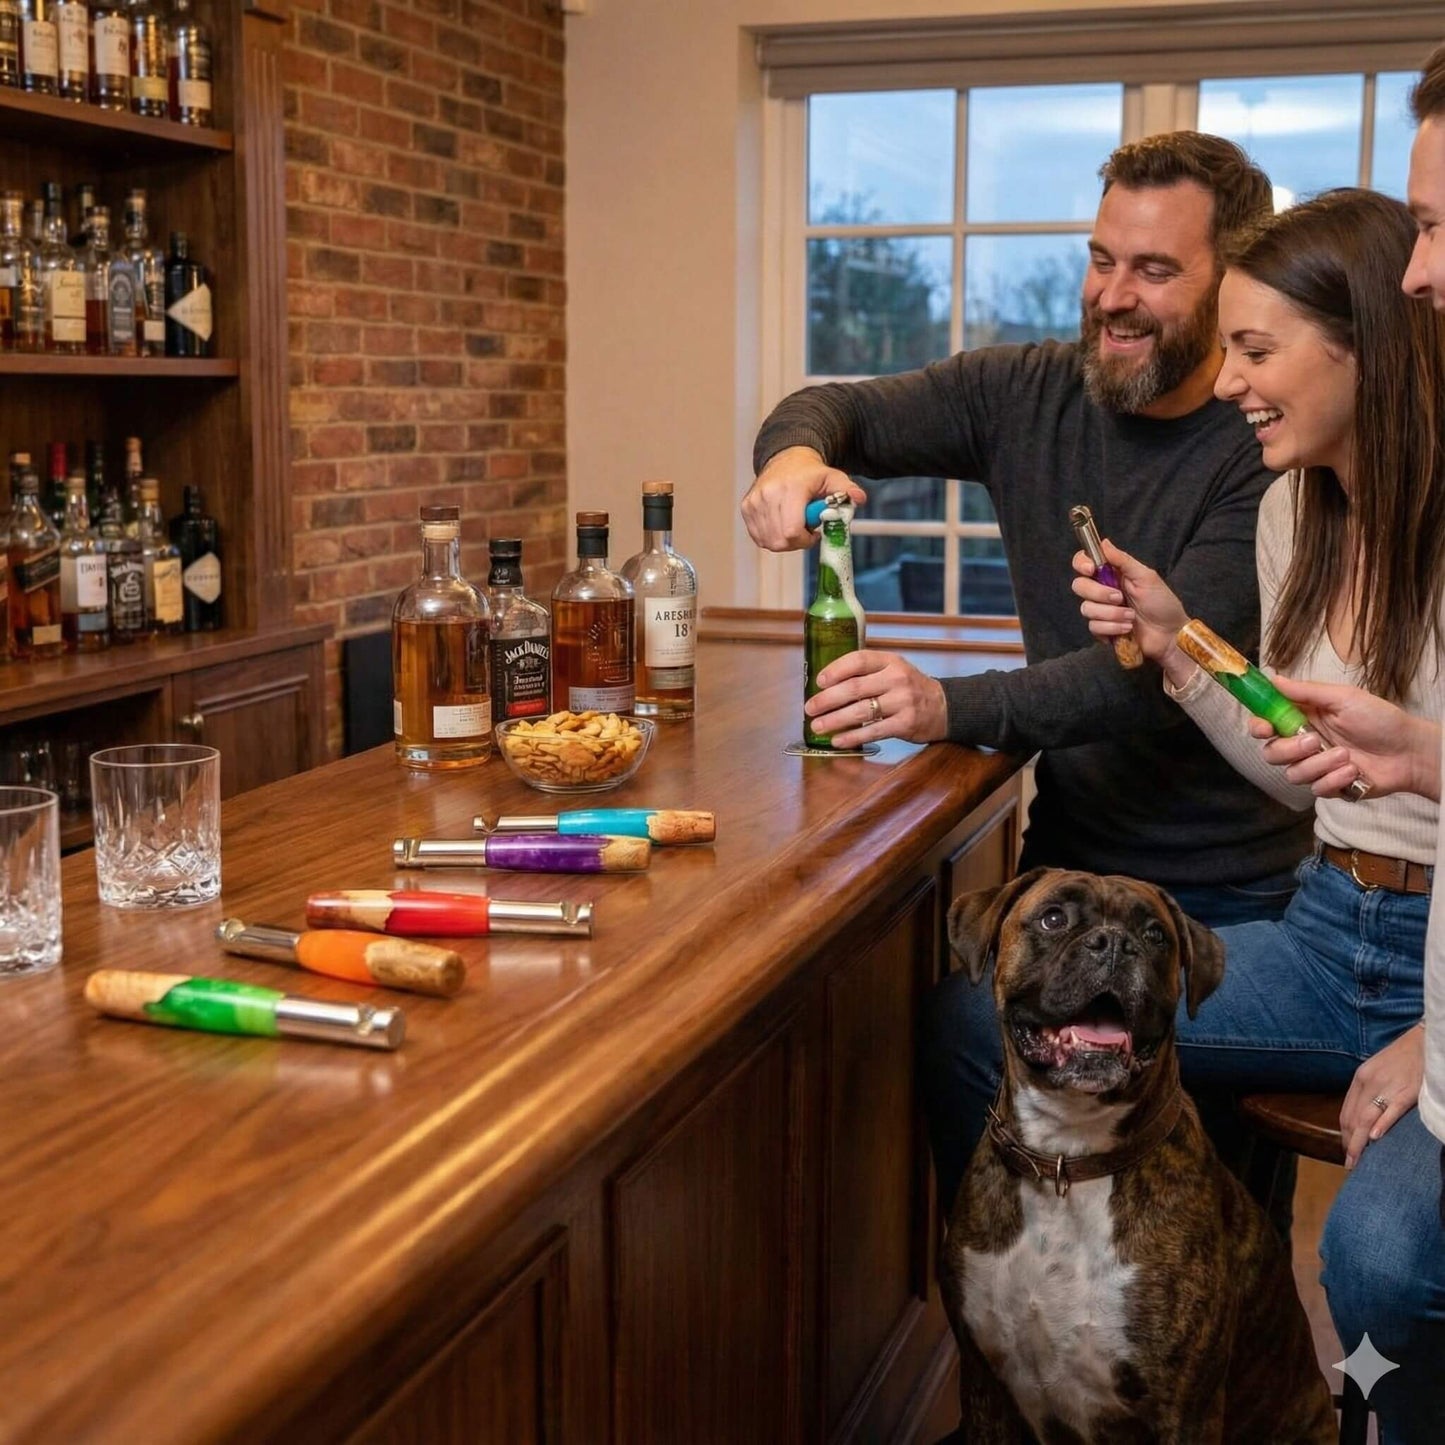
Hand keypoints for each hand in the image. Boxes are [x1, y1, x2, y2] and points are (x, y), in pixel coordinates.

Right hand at [741, 446, 867, 551]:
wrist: (785, 459)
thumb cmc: (810, 473)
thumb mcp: (833, 478)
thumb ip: (846, 491)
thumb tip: (859, 498)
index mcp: (791, 488)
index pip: (792, 531)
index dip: (804, 539)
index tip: (813, 533)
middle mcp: (768, 494)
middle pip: (780, 541)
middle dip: (796, 541)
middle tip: (805, 529)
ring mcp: (754, 502)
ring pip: (769, 541)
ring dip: (784, 540)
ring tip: (793, 523)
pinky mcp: (746, 508)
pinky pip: (758, 537)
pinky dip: (771, 536)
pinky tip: (781, 523)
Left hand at [805, 650, 947, 748]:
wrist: (944, 707)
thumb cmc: (910, 688)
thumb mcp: (893, 670)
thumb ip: (867, 672)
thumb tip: (826, 684)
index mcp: (890, 661)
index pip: (858, 659)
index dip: (835, 670)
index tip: (818, 681)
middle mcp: (897, 679)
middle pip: (854, 688)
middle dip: (827, 699)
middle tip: (809, 708)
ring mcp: (902, 701)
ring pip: (860, 711)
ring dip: (834, 720)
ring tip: (817, 726)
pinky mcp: (905, 724)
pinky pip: (873, 731)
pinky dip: (852, 737)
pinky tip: (837, 740)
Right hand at [1070, 539, 1190, 679]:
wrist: (1169, 635)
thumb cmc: (1163, 604)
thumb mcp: (1146, 577)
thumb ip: (1123, 560)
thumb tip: (1104, 542)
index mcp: (1113, 574)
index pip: (1084, 562)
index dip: (1082, 563)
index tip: (1091, 570)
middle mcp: (1103, 590)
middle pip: (1079, 586)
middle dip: (1099, 593)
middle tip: (1120, 598)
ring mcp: (1101, 611)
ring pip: (1086, 609)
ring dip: (1111, 614)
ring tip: (1131, 617)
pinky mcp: (1102, 629)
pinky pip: (1093, 627)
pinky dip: (1111, 628)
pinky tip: (1126, 629)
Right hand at [1244, 676, 1442, 800]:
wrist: (1408, 751)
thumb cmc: (1380, 719)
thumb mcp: (1343, 697)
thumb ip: (1306, 691)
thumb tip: (1274, 679)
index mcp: (1304, 718)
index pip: (1267, 724)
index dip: (1258, 727)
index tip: (1265, 728)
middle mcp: (1304, 743)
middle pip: (1271, 753)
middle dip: (1288, 749)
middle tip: (1313, 741)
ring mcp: (1315, 766)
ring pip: (1293, 774)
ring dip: (1319, 765)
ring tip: (1346, 756)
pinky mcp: (1329, 786)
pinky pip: (1316, 789)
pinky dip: (1334, 780)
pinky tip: (1353, 771)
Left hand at [1341, 1025, 1424, 1168]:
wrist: (1423, 1041)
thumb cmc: (1401, 1058)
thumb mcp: (1377, 1072)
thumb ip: (1368, 1092)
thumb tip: (1362, 1118)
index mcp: (1360, 1079)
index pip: (1346, 1112)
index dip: (1344, 1134)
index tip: (1346, 1151)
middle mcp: (1368, 1082)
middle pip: (1353, 1118)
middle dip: (1350, 1143)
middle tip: (1350, 1164)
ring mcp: (1387, 1087)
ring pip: (1366, 1118)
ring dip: (1359, 1141)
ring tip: (1357, 1160)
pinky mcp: (1406, 1091)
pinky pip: (1391, 1110)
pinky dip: (1382, 1124)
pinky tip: (1376, 1138)